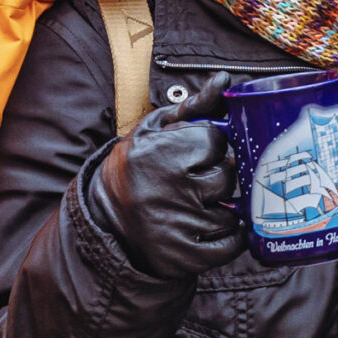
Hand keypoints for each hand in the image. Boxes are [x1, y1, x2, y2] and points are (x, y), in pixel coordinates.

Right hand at [87, 79, 245, 279]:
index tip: (198, 153)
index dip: (212, 146)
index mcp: (157, 153)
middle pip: (227, 177)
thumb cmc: (138, 167)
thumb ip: (195, 106)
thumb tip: (226, 80)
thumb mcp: (155, 131)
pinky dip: (231, 237)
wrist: (106, 219)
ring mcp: (175, 226)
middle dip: (220, 176)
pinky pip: (231, 245)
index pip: (216, 141)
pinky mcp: (181, 258)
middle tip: (202, 179)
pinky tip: (216, 227)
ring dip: (226, 208)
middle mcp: (165, 190)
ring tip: (203, 204)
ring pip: (231, 212)